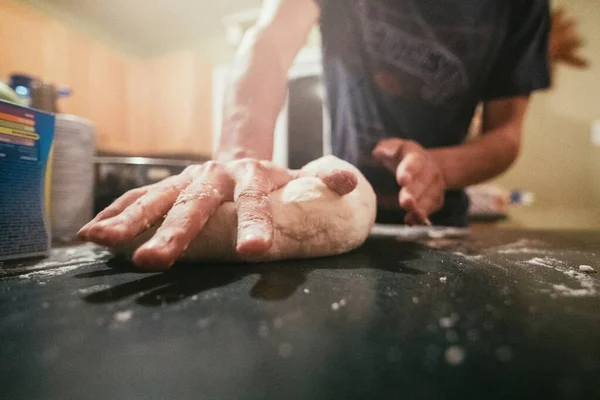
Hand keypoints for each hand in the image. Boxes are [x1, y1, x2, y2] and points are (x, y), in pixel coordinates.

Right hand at [78, 158, 357, 268]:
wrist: (242, 148)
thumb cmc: (274, 176)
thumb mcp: (302, 175)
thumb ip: (324, 178)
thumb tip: (349, 184)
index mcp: (251, 177)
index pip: (254, 202)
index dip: (254, 224)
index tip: (252, 251)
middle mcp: (213, 177)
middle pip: (193, 204)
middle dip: (173, 233)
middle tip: (153, 262)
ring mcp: (187, 180)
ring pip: (156, 198)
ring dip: (129, 220)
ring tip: (102, 241)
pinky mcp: (169, 185)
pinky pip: (138, 197)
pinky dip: (116, 212)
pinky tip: (92, 232)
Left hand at [372, 139, 445, 225]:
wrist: (429, 165)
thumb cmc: (405, 157)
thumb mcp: (396, 148)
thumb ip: (386, 148)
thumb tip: (377, 153)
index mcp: (417, 156)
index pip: (415, 162)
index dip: (409, 171)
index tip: (402, 180)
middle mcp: (429, 170)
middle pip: (422, 182)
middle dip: (414, 193)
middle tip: (406, 202)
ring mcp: (435, 185)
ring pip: (430, 197)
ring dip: (420, 207)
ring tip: (412, 215)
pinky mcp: (436, 199)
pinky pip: (431, 208)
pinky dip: (421, 216)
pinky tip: (412, 221)